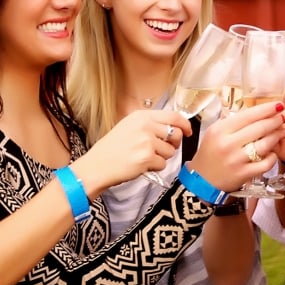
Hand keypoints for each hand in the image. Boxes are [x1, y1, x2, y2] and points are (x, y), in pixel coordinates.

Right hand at [72, 110, 189, 194]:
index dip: (185, 125)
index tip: (188, 132)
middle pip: (176, 134)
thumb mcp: (128, 126)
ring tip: (144, 158)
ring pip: (170, 151)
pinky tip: (141, 165)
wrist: (97, 166)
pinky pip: (163, 164)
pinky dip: (155, 168)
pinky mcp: (147, 158)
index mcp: (141, 116)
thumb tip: (174, 128)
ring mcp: (147, 142)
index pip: (173, 116)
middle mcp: (145, 126)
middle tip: (160, 150)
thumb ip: (150, 124)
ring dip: (161, 158)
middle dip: (173, 144)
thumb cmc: (112, 148)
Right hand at [189, 101, 284, 191]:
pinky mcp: (243, 174)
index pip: (248, 115)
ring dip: (277, 136)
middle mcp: (228, 143)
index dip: (266, 109)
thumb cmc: (210, 155)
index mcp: (220, 130)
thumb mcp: (214, 133)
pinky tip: (273, 153)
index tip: (279, 104)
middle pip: (259, 128)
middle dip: (276, 120)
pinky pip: (265, 163)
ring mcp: (236, 160)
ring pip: (264, 144)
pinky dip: (272, 157)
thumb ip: (233, 123)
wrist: (202, 181)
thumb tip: (256, 112)